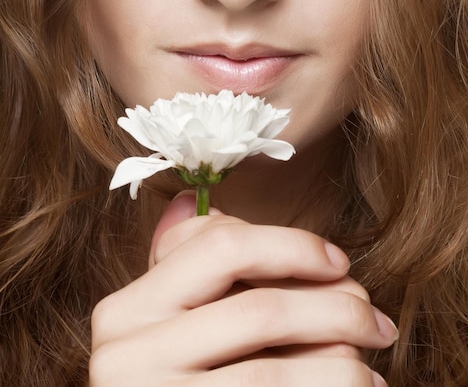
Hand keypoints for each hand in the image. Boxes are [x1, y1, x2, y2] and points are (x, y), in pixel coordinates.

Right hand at [90, 192, 395, 385]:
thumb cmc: (175, 374)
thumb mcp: (168, 319)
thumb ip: (184, 265)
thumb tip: (187, 199)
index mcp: (126, 310)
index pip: (221, 247)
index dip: (293, 245)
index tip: (339, 262)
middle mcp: (125, 357)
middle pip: (258, 310)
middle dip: (335, 309)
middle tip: (377, 321)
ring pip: (273, 373)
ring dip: (342, 362)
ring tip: (371, 363)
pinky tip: (357, 386)